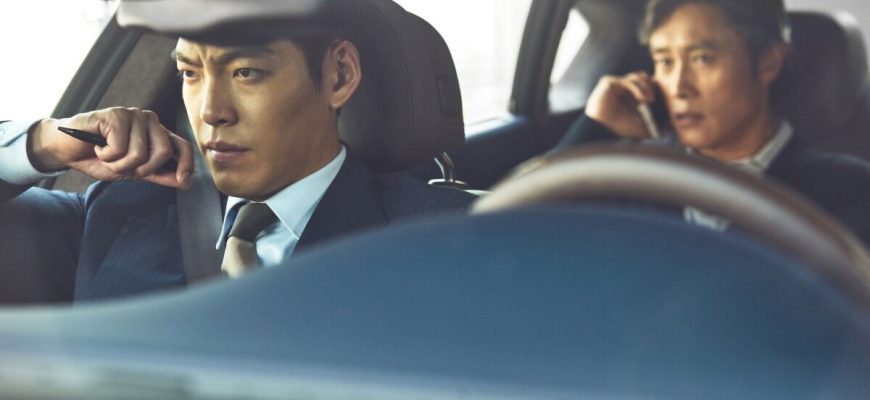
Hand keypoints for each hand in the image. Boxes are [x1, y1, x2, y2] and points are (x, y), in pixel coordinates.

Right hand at [30, 107, 193, 188]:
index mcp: (157, 132)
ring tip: (106, 154)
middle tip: (120, 164)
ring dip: (118, 163)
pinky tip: (97, 146)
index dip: (186, 164)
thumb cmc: (100, 158)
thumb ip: (159, 175)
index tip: (185, 181)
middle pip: (163, 152)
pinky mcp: (115, 115)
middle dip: (141, 169)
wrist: (68, 150)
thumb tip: (187, 183)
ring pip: (140, 153)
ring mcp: (133, 115)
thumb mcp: (134, 172)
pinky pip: (119, 148)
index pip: (182, 146)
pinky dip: (105, 155)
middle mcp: (149, 120)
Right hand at [585, 71, 658, 138]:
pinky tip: (641, 99)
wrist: (601, 128)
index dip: (654, 88)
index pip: (647, 84)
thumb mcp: (641, 127)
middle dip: (651, 86)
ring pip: (638, 76)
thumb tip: (667, 128)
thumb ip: (652, 125)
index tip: (662, 97)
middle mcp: (625, 89)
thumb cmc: (617, 129)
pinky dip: (637, 89)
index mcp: (631, 96)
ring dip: (646, 87)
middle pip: (644, 77)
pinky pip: (628, 81)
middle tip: (654, 100)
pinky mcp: (610, 82)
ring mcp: (617, 84)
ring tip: (649, 100)